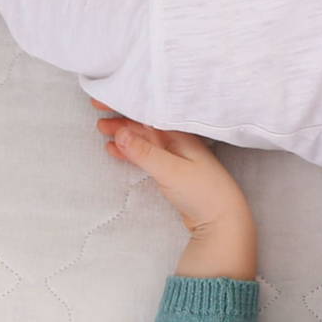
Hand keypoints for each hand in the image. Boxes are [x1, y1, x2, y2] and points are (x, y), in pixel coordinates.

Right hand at [99, 102, 255, 278]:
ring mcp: (176, 156)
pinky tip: (116, 151)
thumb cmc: (204, 192)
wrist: (224, 221)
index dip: (127, 104)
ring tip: (103, 131)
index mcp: (181, 134)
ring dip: (124, 135)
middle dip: (122, 119)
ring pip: (144, 140)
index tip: (104, 100)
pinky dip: (131, 152)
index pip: (149, 113)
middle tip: (98, 115)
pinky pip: (147, 156)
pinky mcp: (172, 171)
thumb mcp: (171, 171)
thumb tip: (120, 133)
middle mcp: (179, 141)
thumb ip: (145, 152)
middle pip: (146, 124)